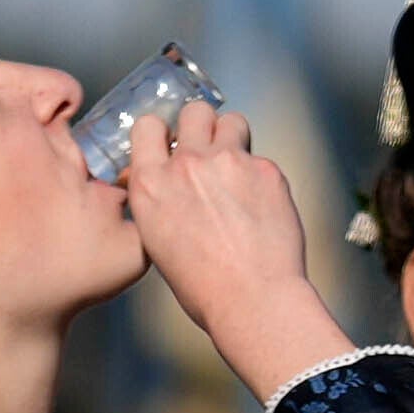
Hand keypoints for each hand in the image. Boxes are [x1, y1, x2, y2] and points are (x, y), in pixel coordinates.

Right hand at [121, 101, 359, 394]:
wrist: (253, 300)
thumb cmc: (203, 286)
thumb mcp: (157, 242)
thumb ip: (158, 200)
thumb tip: (160, 182)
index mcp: (151, 183)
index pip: (148, 126)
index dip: (162, 132)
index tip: (173, 143)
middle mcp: (187, 165)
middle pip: (193, 112)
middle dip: (201, 126)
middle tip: (210, 149)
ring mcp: (228, 162)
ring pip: (231, 121)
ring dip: (232, 137)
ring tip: (237, 168)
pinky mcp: (266, 170)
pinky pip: (260, 157)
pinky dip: (260, 175)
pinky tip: (261, 205)